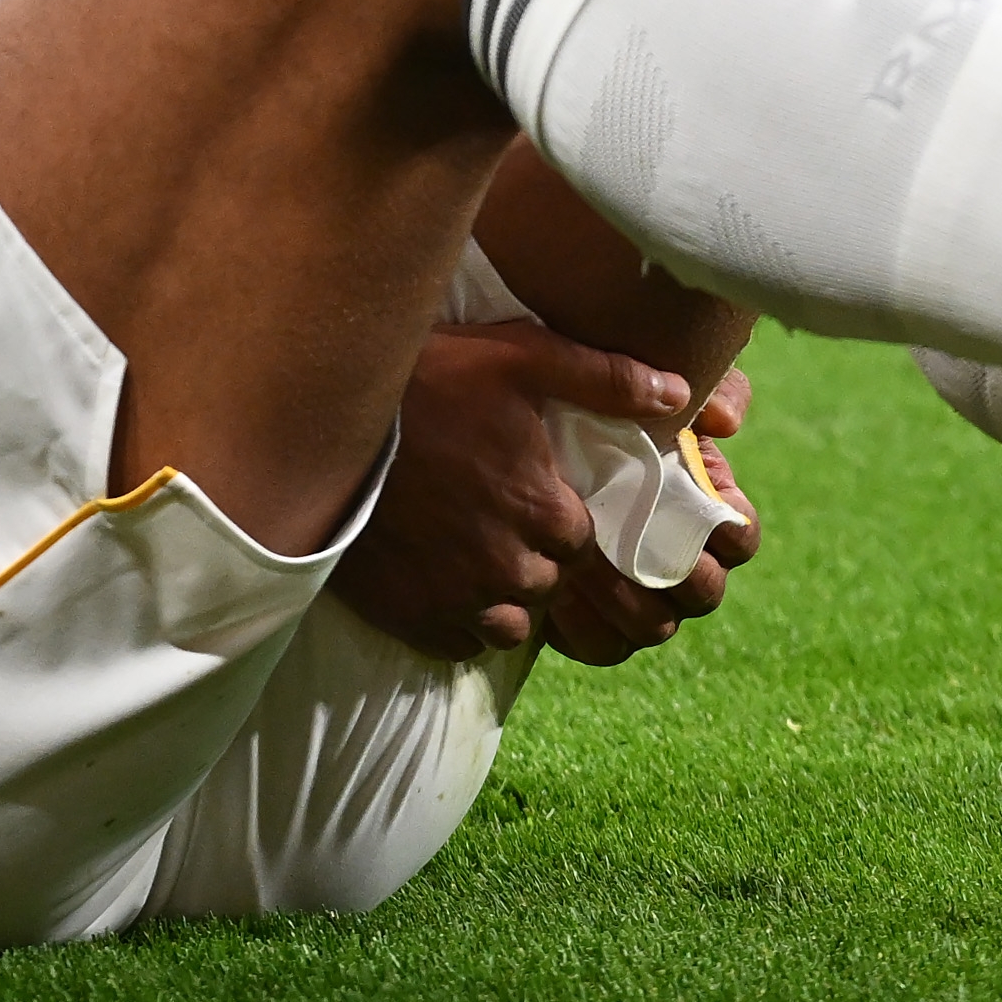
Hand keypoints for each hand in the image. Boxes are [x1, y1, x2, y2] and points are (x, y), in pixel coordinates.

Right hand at [327, 321, 759, 666]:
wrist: (322, 424)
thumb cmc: (428, 382)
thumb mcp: (522, 359)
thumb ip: (606, 380)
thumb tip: (679, 396)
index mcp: (545, 515)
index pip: (581, 543)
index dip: (558, 518)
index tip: (528, 492)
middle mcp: (511, 570)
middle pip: (546, 585)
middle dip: (529, 558)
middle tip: (490, 513)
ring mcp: (458, 602)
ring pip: (506, 624)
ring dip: (497, 597)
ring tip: (464, 550)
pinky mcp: (412, 619)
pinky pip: (455, 642)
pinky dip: (452, 619)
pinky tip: (432, 574)